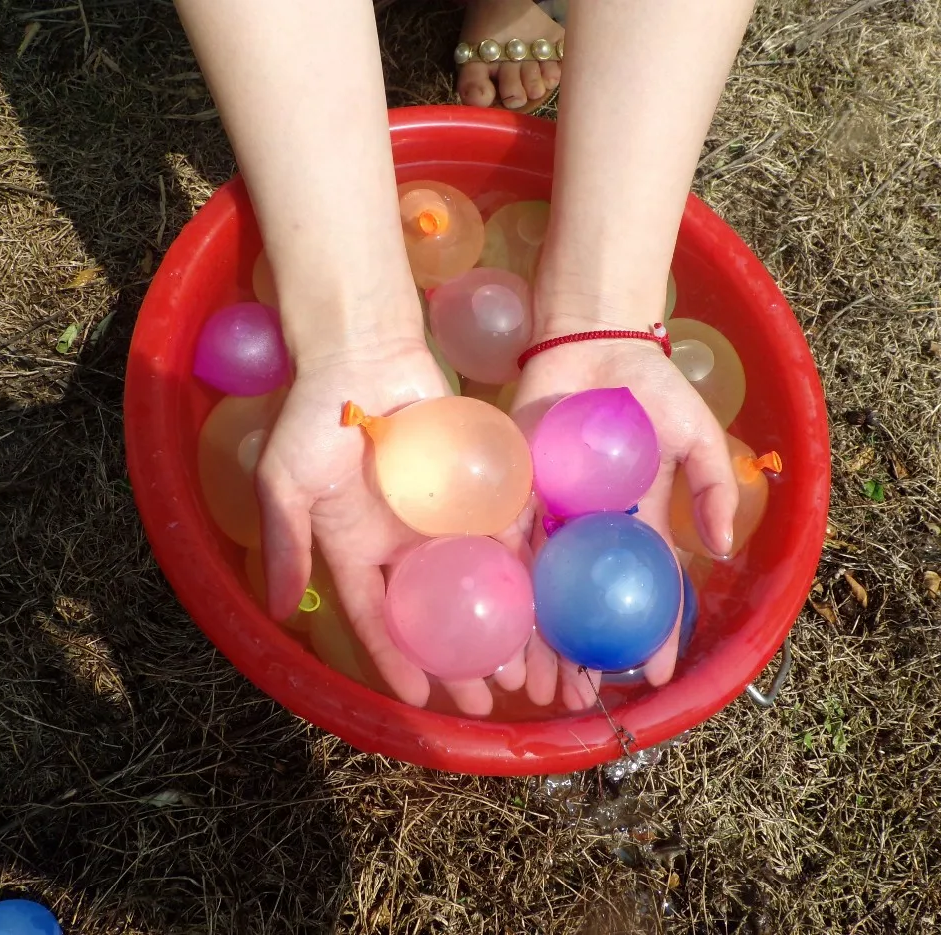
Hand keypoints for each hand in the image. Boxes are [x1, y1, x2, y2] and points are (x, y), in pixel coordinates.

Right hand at [255, 334, 525, 716]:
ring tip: (522, 670)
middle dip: (458, 658)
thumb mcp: (286, 485)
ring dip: (498, 626)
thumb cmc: (313, 417)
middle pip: (435, 611)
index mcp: (356, 547)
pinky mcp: (475, 488)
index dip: (396, 658)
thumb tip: (279, 614)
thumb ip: (286, 547)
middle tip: (486, 703)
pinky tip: (542, 604)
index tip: (419, 697)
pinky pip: (502, 533)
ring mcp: (441, 516)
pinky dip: (521, 568)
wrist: (362, 353)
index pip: (377, 616)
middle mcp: (401, 541)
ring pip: (475, 582)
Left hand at [510, 334, 738, 709]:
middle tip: (575, 697)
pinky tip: (501, 619)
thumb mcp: (697, 438)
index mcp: (631, 521)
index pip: (640, 588)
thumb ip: (713, 487)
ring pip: (540, 584)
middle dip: (579, 649)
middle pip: (582, 599)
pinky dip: (503, 579)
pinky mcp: (511, 489)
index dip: (650, 632)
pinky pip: (504, 540)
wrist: (595, 345)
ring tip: (534, 682)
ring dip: (536, 633)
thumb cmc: (650, 390)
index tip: (654, 675)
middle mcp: (586, 526)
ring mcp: (547, 511)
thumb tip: (723, 546)